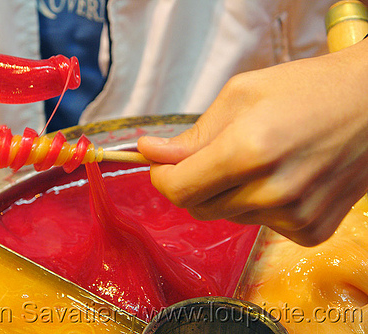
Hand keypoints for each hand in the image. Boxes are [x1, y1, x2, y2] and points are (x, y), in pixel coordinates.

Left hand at [138, 39, 367, 245]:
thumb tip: (150, 152)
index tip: (161, 165)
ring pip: (229, 215)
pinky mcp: (311, 230)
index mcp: (248, 152)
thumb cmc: (308, 90)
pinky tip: (280, 176)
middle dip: (192, 182)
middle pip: (199, 206)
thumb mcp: (241, 96)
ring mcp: (294, 216)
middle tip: (208, 155)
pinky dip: (258, 203)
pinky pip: (261, 224)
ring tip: (257, 158)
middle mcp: (271, 192)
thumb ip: (193, 134)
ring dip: (228, 191)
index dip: (161, 178)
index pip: (178, 189)